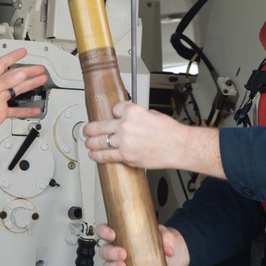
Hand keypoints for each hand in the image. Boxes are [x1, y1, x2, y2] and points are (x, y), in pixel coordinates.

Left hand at [0, 48, 48, 145]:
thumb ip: (5, 82)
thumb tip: (20, 74)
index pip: (3, 63)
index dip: (13, 56)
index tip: (22, 52)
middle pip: (15, 76)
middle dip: (28, 71)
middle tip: (39, 69)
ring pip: (18, 90)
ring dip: (29, 85)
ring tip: (41, 81)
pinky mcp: (1, 112)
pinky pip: (17, 110)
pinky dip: (26, 110)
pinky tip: (34, 109)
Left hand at [82, 101, 223, 177]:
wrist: (178, 146)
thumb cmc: (169, 131)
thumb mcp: (151, 114)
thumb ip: (136, 116)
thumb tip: (127, 120)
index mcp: (132, 111)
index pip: (114, 109)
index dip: (113, 113)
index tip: (112, 117)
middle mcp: (125, 125)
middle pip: (99, 125)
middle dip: (90, 129)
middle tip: (86, 130)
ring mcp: (124, 141)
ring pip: (99, 141)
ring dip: (90, 143)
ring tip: (87, 143)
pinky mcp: (126, 156)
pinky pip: (106, 156)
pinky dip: (97, 156)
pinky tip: (93, 155)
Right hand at [97, 223, 189, 265]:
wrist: (169, 258)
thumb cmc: (159, 242)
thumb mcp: (164, 234)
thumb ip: (166, 238)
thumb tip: (168, 249)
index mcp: (121, 235)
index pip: (104, 230)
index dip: (104, 231)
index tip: (112, 234)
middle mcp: (117, 249)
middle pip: (104, 250)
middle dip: (111, 253)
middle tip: (123, 254)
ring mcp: (119, 264)